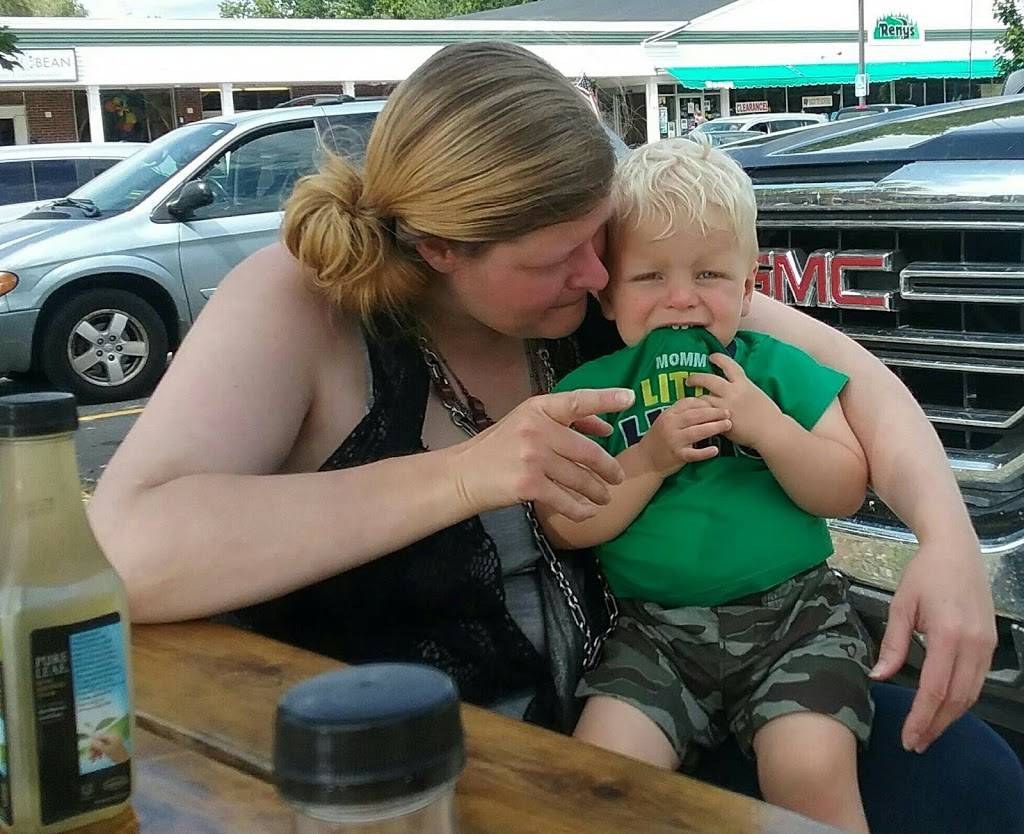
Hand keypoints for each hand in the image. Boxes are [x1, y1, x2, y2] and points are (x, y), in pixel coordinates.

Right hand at [87, 732, 128, 763]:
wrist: (123, 761)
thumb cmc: (117, 755)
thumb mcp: (106, 749)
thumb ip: (98, 744)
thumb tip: (91, 741)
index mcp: (112, 736)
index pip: (100, 736)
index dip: (93, 742)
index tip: (89, 748)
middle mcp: (112, 738)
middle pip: (100, 742)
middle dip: (94, 749)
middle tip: (90, 756)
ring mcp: (112, 743)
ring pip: (101, 746)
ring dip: (95, 752)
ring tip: (92, 759)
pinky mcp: (112, 748)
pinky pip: (103, 749)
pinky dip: (99, 753)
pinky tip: (98, 758)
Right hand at [451, 388, 634, 522]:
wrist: (464, 475)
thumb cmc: (498, 448)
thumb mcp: (527, 423)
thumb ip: (566, 422)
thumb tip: (606, 427)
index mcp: (537, 409)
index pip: (577, 401)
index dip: (605, 399)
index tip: (630, 397)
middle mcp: (536, 430)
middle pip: (588, 451)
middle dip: (609, 468)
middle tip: (617, 477)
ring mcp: (533, 458)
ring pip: (580, 479)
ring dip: (597, 492)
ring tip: (604, 498)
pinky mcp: (529, 485)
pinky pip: (566, 500)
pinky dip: (581, 510)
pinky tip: (587, 513)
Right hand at [638, 397, 731, 477]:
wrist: (646, 460)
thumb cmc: (660, 438)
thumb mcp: (667, 421)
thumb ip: (682, 412)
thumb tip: (706, 403)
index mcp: (668, 414)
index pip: (688, 403)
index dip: (705, 401)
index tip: (719, 401)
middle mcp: (670, 425)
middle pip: (695, 415)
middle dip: (714, 412)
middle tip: (728, 412)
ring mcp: (673, 440)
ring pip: (696, 432)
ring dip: (714, 427)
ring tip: (728, 425)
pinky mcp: (677, 455)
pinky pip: (693, 454)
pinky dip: (705, 452)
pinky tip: (715, 450)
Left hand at [685, 353, 780, 449]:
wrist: (771, 430)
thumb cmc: (768, 414)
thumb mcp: (756, 393)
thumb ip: (743, 388)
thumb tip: (733, 385)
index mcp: (744, 383)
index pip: (729, 365)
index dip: (718, 358)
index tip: (711, 357)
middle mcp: (733, 391)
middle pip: (708, 379)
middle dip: (696, 377)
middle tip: (690, 379)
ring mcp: (725, 405)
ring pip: (703, 397)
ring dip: (695, 398)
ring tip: (690, 400)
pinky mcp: (721, 419)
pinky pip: (705, 414)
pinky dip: (699, 412)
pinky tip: (695, 413)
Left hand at [870, 534, 996, 752]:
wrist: (956, 550)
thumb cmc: (923, 575)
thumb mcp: (900, 606)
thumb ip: (892, 644)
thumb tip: (877, 677)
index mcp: (947, 634)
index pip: (935, 688)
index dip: (922, 717)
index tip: (909, 737)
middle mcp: (973, 644)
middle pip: (957, 699)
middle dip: (935, 725)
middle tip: (916, 743)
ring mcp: (986, 645)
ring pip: (971, 694)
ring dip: (950, 716)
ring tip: (927, 731)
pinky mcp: (991, 643)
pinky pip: (977, 681)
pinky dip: (961, 699)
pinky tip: (943, 707)